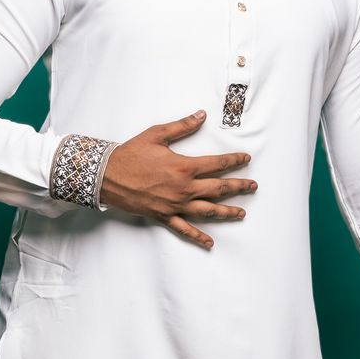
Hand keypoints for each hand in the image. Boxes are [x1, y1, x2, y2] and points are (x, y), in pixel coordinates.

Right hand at [99, 110, 256, 248]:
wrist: (107, 176)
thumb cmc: (131, 154)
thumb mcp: (157, 135)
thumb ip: (182, 126)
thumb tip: (201, 116)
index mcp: (184, 166)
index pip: (217, 164)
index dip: (234, 161)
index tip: (245, 159)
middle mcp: (184, 188)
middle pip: (219, 189)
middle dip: (239, 187)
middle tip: (252, 186)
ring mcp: (175, 205)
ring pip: (208, 210)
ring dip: (227, 212)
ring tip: (242, 213)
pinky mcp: (164, 216)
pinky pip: (184, 229)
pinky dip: (198, 236)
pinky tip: (210, 242)